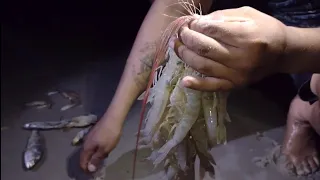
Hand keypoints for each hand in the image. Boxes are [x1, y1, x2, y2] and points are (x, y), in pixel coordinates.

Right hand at [80, 115, 121, 171]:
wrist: (113, 117)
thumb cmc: (109, 134)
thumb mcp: (104, 149)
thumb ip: (96, 159)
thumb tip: (90, 168)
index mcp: (86, 148)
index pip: (82, 161)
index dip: (86, 168)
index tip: (92, 173)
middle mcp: (85, 142)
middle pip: (84, 156)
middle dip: (89, 163)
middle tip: (97, 167)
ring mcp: (89, 137)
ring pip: (89, 150)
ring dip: (93, 156)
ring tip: (100, 160)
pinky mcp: (94, 133)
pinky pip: (92, 145)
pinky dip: (95, 150)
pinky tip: (102, 150)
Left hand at [171, 6, 287, 90]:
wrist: (282, 53)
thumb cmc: (265, 29)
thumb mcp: (248, 14)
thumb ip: (222, 17)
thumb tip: (198, 22)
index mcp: (247, 36)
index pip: (213, 30)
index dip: (197, 26)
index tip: (190, 23)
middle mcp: (242, 58)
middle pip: (205, 48)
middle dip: (187, 38)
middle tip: (180, 32)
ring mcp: (237, 74)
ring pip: (204, 65)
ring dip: (185, 56)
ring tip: (177, 46)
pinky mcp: (235, 85)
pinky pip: (213, 86)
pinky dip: (197, 85)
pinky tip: (184, 82)